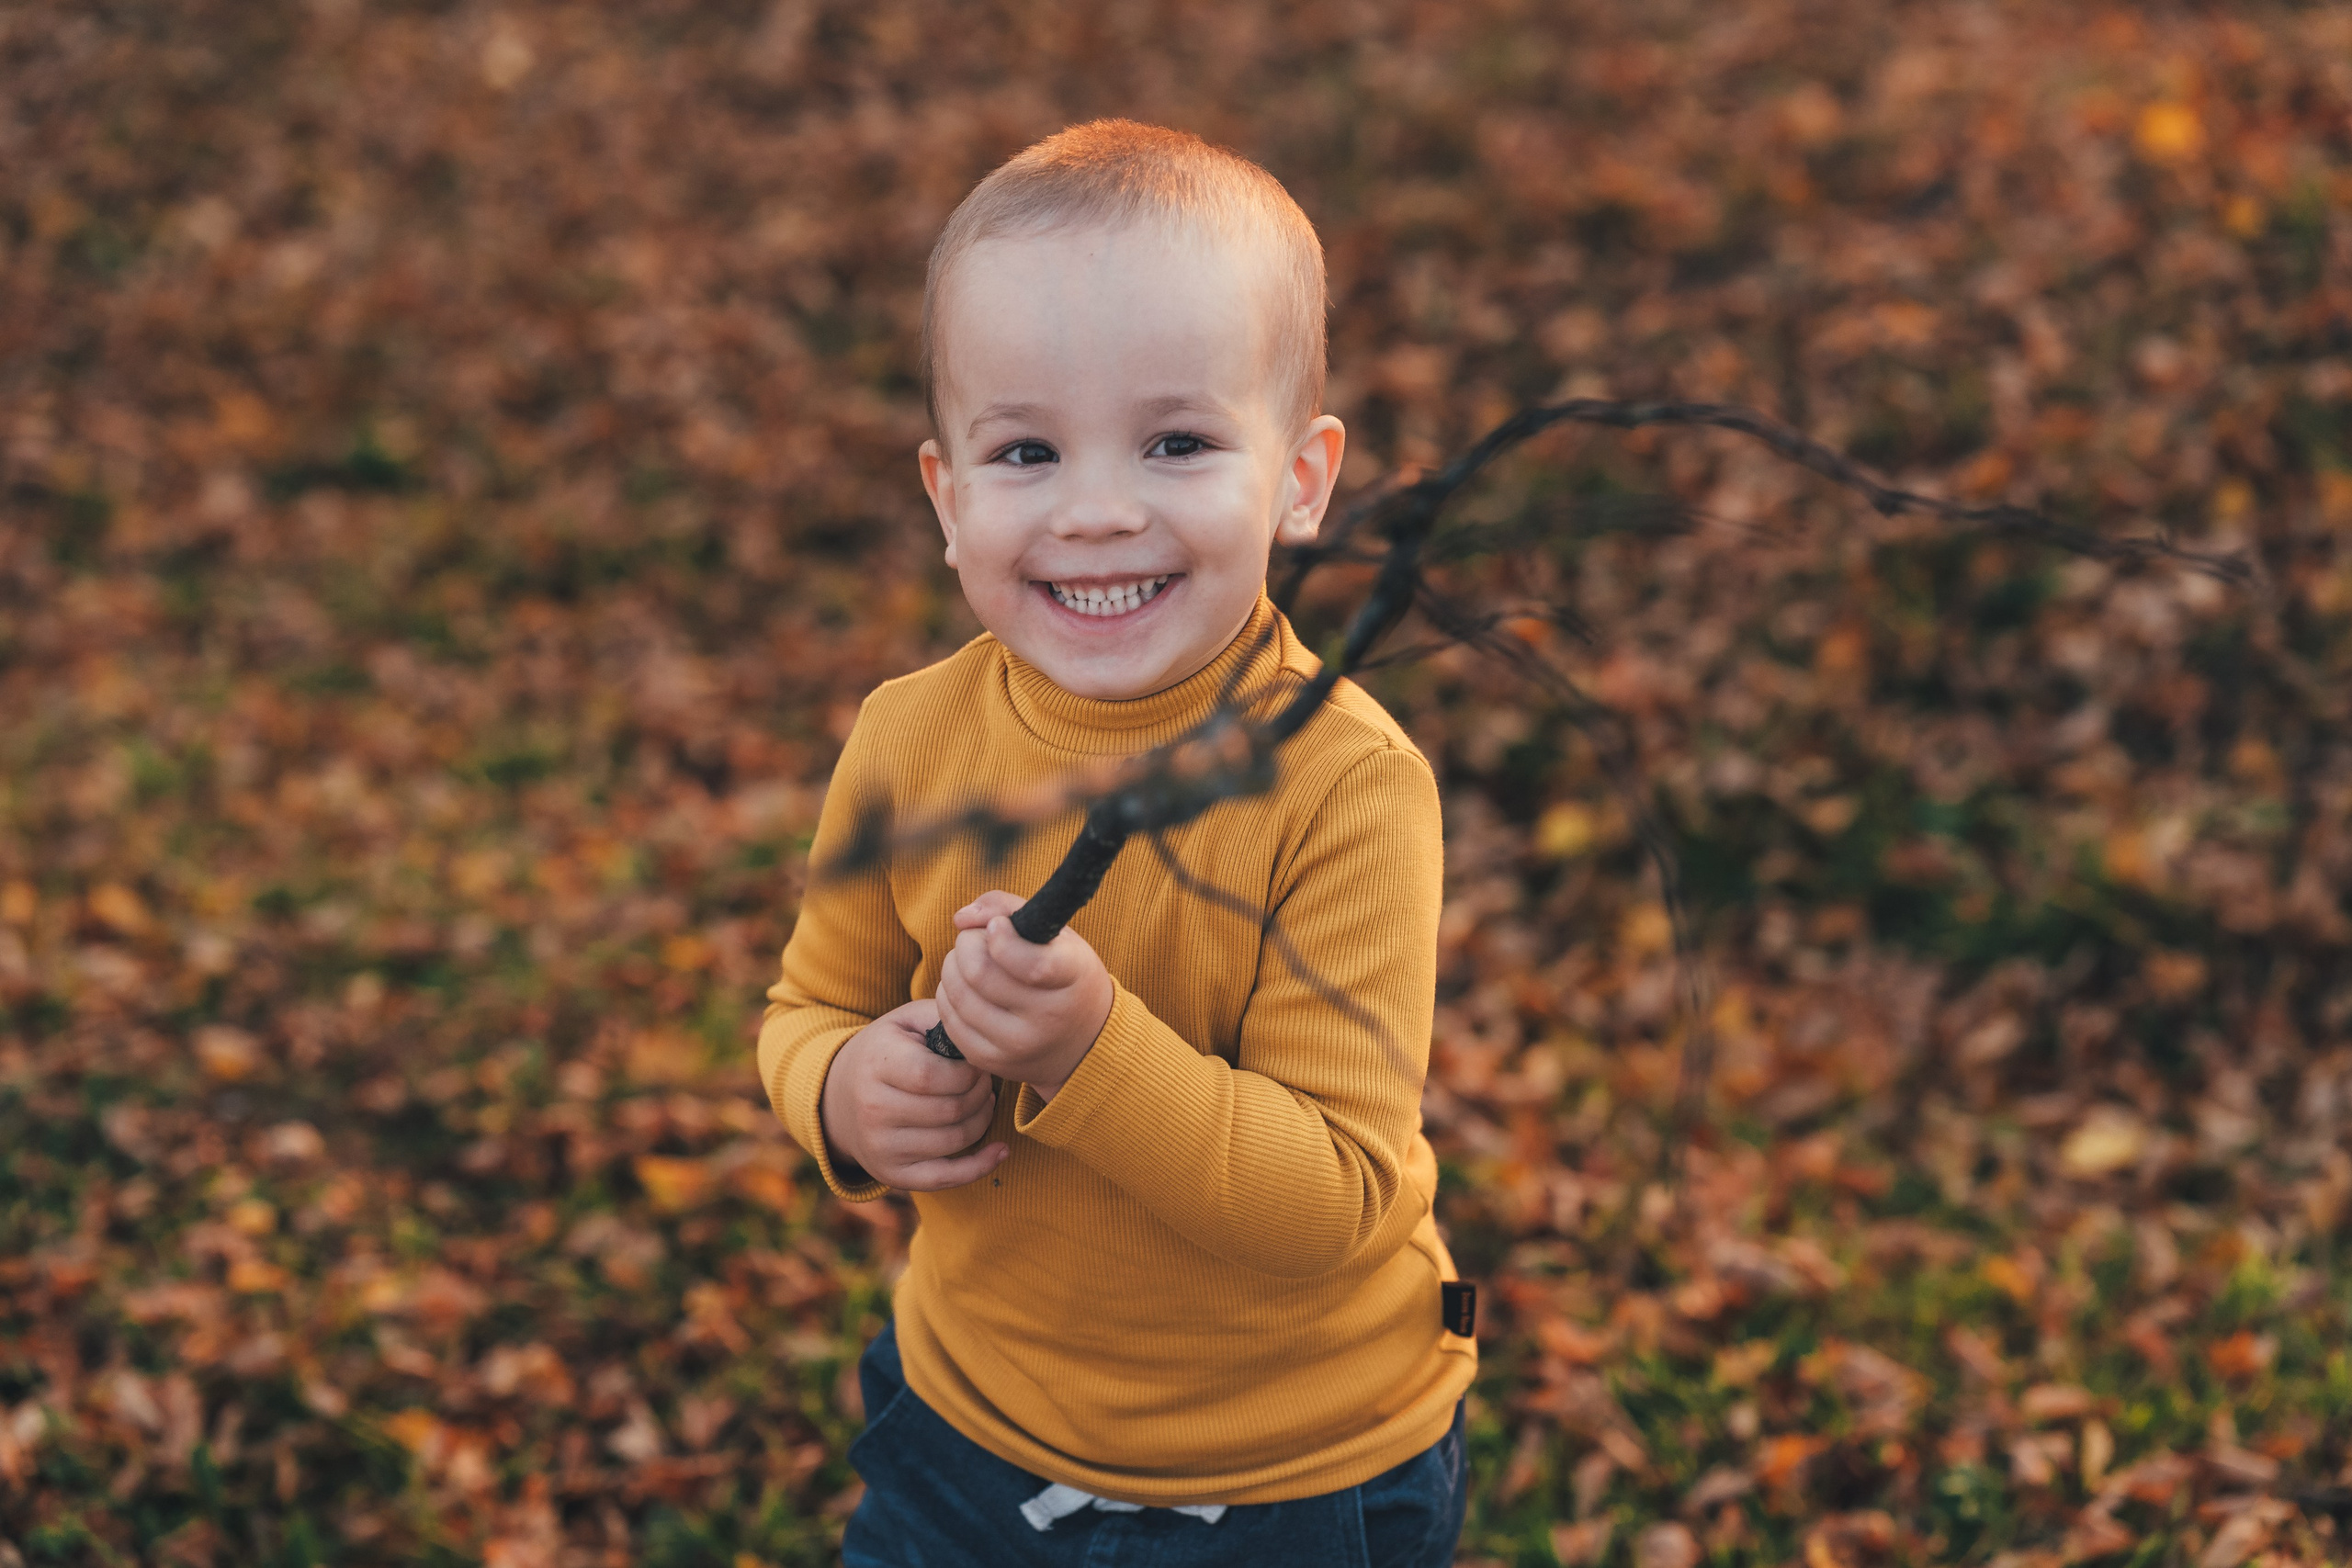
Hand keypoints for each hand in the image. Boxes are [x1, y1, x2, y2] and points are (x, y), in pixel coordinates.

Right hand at [819, 999, 1006, 1190]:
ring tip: (983, 1101)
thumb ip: (944, 1017)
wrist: (840, 1096)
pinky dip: (979, 1166)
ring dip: (982, 1120)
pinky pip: (945, 1178)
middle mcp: (873, 1109)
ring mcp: (881, 1147)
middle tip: (984, 1081)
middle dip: (981, 1093)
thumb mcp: (907, 1021)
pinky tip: (1000, 1150)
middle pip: (951, 1109)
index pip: (934, 1077)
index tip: (976, 1064)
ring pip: (955, 1140)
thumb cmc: (888, 1051)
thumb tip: (981, 1033)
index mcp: (877, 1065)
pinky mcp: (892, 1174)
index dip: (969, 1072)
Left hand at [935, 891, 1114, 1100]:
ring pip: (958, 995)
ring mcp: (1018, 1045)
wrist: (1082, 1042)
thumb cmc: (1065, 976)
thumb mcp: (1057, 935)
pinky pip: (949, 1019)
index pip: (1031, 964)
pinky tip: (966, 988)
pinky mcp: (990, 1060)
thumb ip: (1009, 907)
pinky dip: (948, 995)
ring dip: (952, 967)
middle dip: (967, 944)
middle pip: (979, 973)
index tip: (997, 926)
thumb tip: (961, 918)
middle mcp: (1048, 1019)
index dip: (1003, 939)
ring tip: (969, 962)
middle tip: (976, 939)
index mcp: (1073, 978)